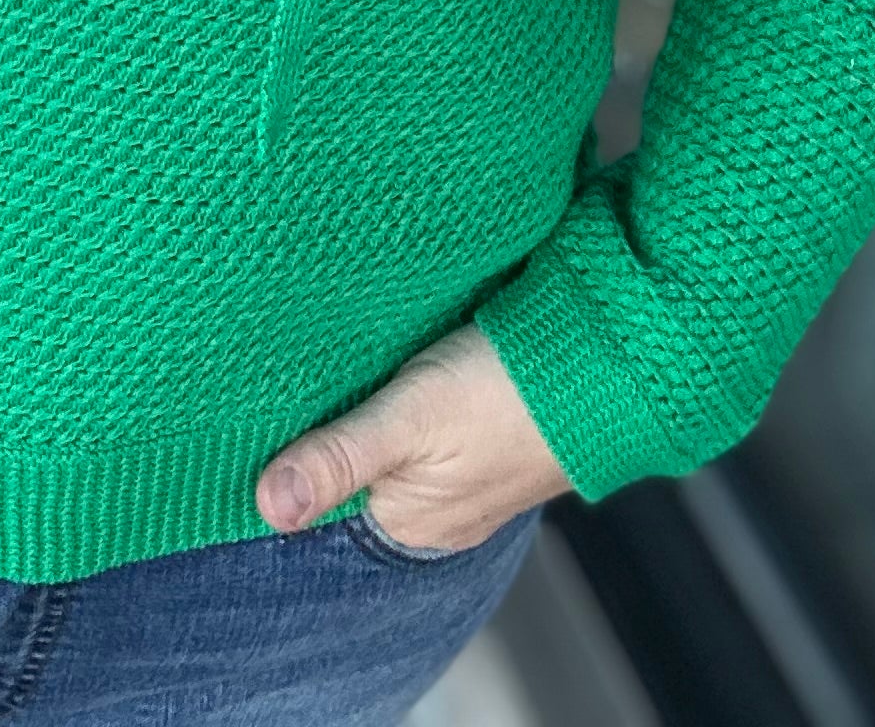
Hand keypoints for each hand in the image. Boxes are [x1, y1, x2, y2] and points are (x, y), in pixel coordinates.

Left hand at [255, 324, 569, 548]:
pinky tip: (404, 359)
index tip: (267, 401)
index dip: (294, 444)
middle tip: (307, 362)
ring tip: (353, 355)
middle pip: (358, 460)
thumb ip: (341, 459)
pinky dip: (412, 394)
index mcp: (408, 519)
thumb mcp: (410, 420)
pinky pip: (430, 421)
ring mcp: (464, 474)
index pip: (324, 488)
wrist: (607, 366)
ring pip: (393, 438)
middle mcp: (434, 509)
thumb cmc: (507, 393)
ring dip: (374, 400)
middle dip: (333, 417)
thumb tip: (268, 507)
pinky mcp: (486, 435)